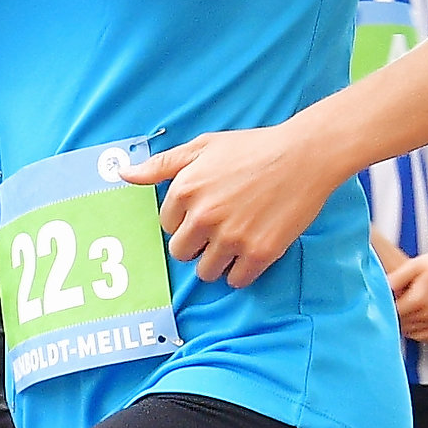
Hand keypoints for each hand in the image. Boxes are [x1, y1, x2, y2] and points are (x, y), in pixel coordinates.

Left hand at [124, 121, 344, 287]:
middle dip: (196, 245)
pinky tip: (251, 252)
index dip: (186, 220)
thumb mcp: (203, 147)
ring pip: (206, 271)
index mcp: (186, 189)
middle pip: (181, 252)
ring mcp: (232, 237)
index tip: (206, 212)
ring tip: (236, 241)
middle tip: (220, 229)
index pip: (167, 226)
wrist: (305, 155)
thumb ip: (162, 165)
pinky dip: (242, 272)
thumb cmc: (253, 148)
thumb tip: (123, 173)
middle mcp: (204, 216)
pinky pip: (237, 280)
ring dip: (217, 262)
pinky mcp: (259, 252)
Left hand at [391, 241, 427, 349]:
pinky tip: (413, 318)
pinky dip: (416, 330)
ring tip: (403, 310)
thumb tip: (379, 289)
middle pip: (401, 323)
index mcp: (419, 299)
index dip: (385, 307)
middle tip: (392, 305)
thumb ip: (396, 278)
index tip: (382, 302)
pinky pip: (424, 335)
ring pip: (411, 331)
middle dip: (393, 315)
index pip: (392, 312)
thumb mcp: (415, 265)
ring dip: (404, 323)